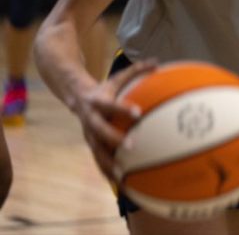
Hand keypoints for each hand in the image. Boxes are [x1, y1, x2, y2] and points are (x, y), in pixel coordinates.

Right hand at [73, 59, 157, 180]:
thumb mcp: (117, 78)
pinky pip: (98, 158)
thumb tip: (157, 61)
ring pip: (96, 150)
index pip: (111, 105)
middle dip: (114, 139)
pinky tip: (120, 182)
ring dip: (108, 162)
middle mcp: (90, 119)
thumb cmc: (104, 88)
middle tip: (131, 145)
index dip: (123, 109)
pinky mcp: (90, 143)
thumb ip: (136, 70)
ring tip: (121, 175)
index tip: (138, 113)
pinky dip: (107, 170)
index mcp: (98, 102)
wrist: (75, 96)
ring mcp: (88, 133)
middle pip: (100, 131)